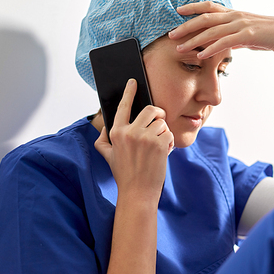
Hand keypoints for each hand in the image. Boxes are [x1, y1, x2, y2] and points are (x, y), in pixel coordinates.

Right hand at [95, 79, 173, 197]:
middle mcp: (130, 132)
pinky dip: (169, 142)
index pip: (123, 106)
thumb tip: (105, 125)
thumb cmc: (124, 174)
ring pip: (162, 122)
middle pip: (151, 109)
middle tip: (158, 124)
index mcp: (116, 132)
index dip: (129, 92)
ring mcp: (146, 137)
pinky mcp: (160, 143)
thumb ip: (103, 139)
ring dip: (163, 133)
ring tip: (157, 147)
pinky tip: (163, 153)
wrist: (138, 192)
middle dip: (158, 115)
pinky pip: (169, 133)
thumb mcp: (108, 156)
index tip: (133, 82)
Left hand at [169, 1, 273, 109]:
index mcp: (234, 14)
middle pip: (205, 18)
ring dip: (194, 40)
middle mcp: (235, 16)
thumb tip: (223, 42)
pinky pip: (225, 42)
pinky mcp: (247, 36)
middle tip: (171, 34)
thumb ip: (233, 35)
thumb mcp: (247, 34)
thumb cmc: (268, 36)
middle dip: (186, 26)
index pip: (209, 7)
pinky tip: (200, 55)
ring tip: (180, 48)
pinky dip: (211, 49)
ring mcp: (241, 25)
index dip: (193, 8)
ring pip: (212, 31)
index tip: (178, 12)